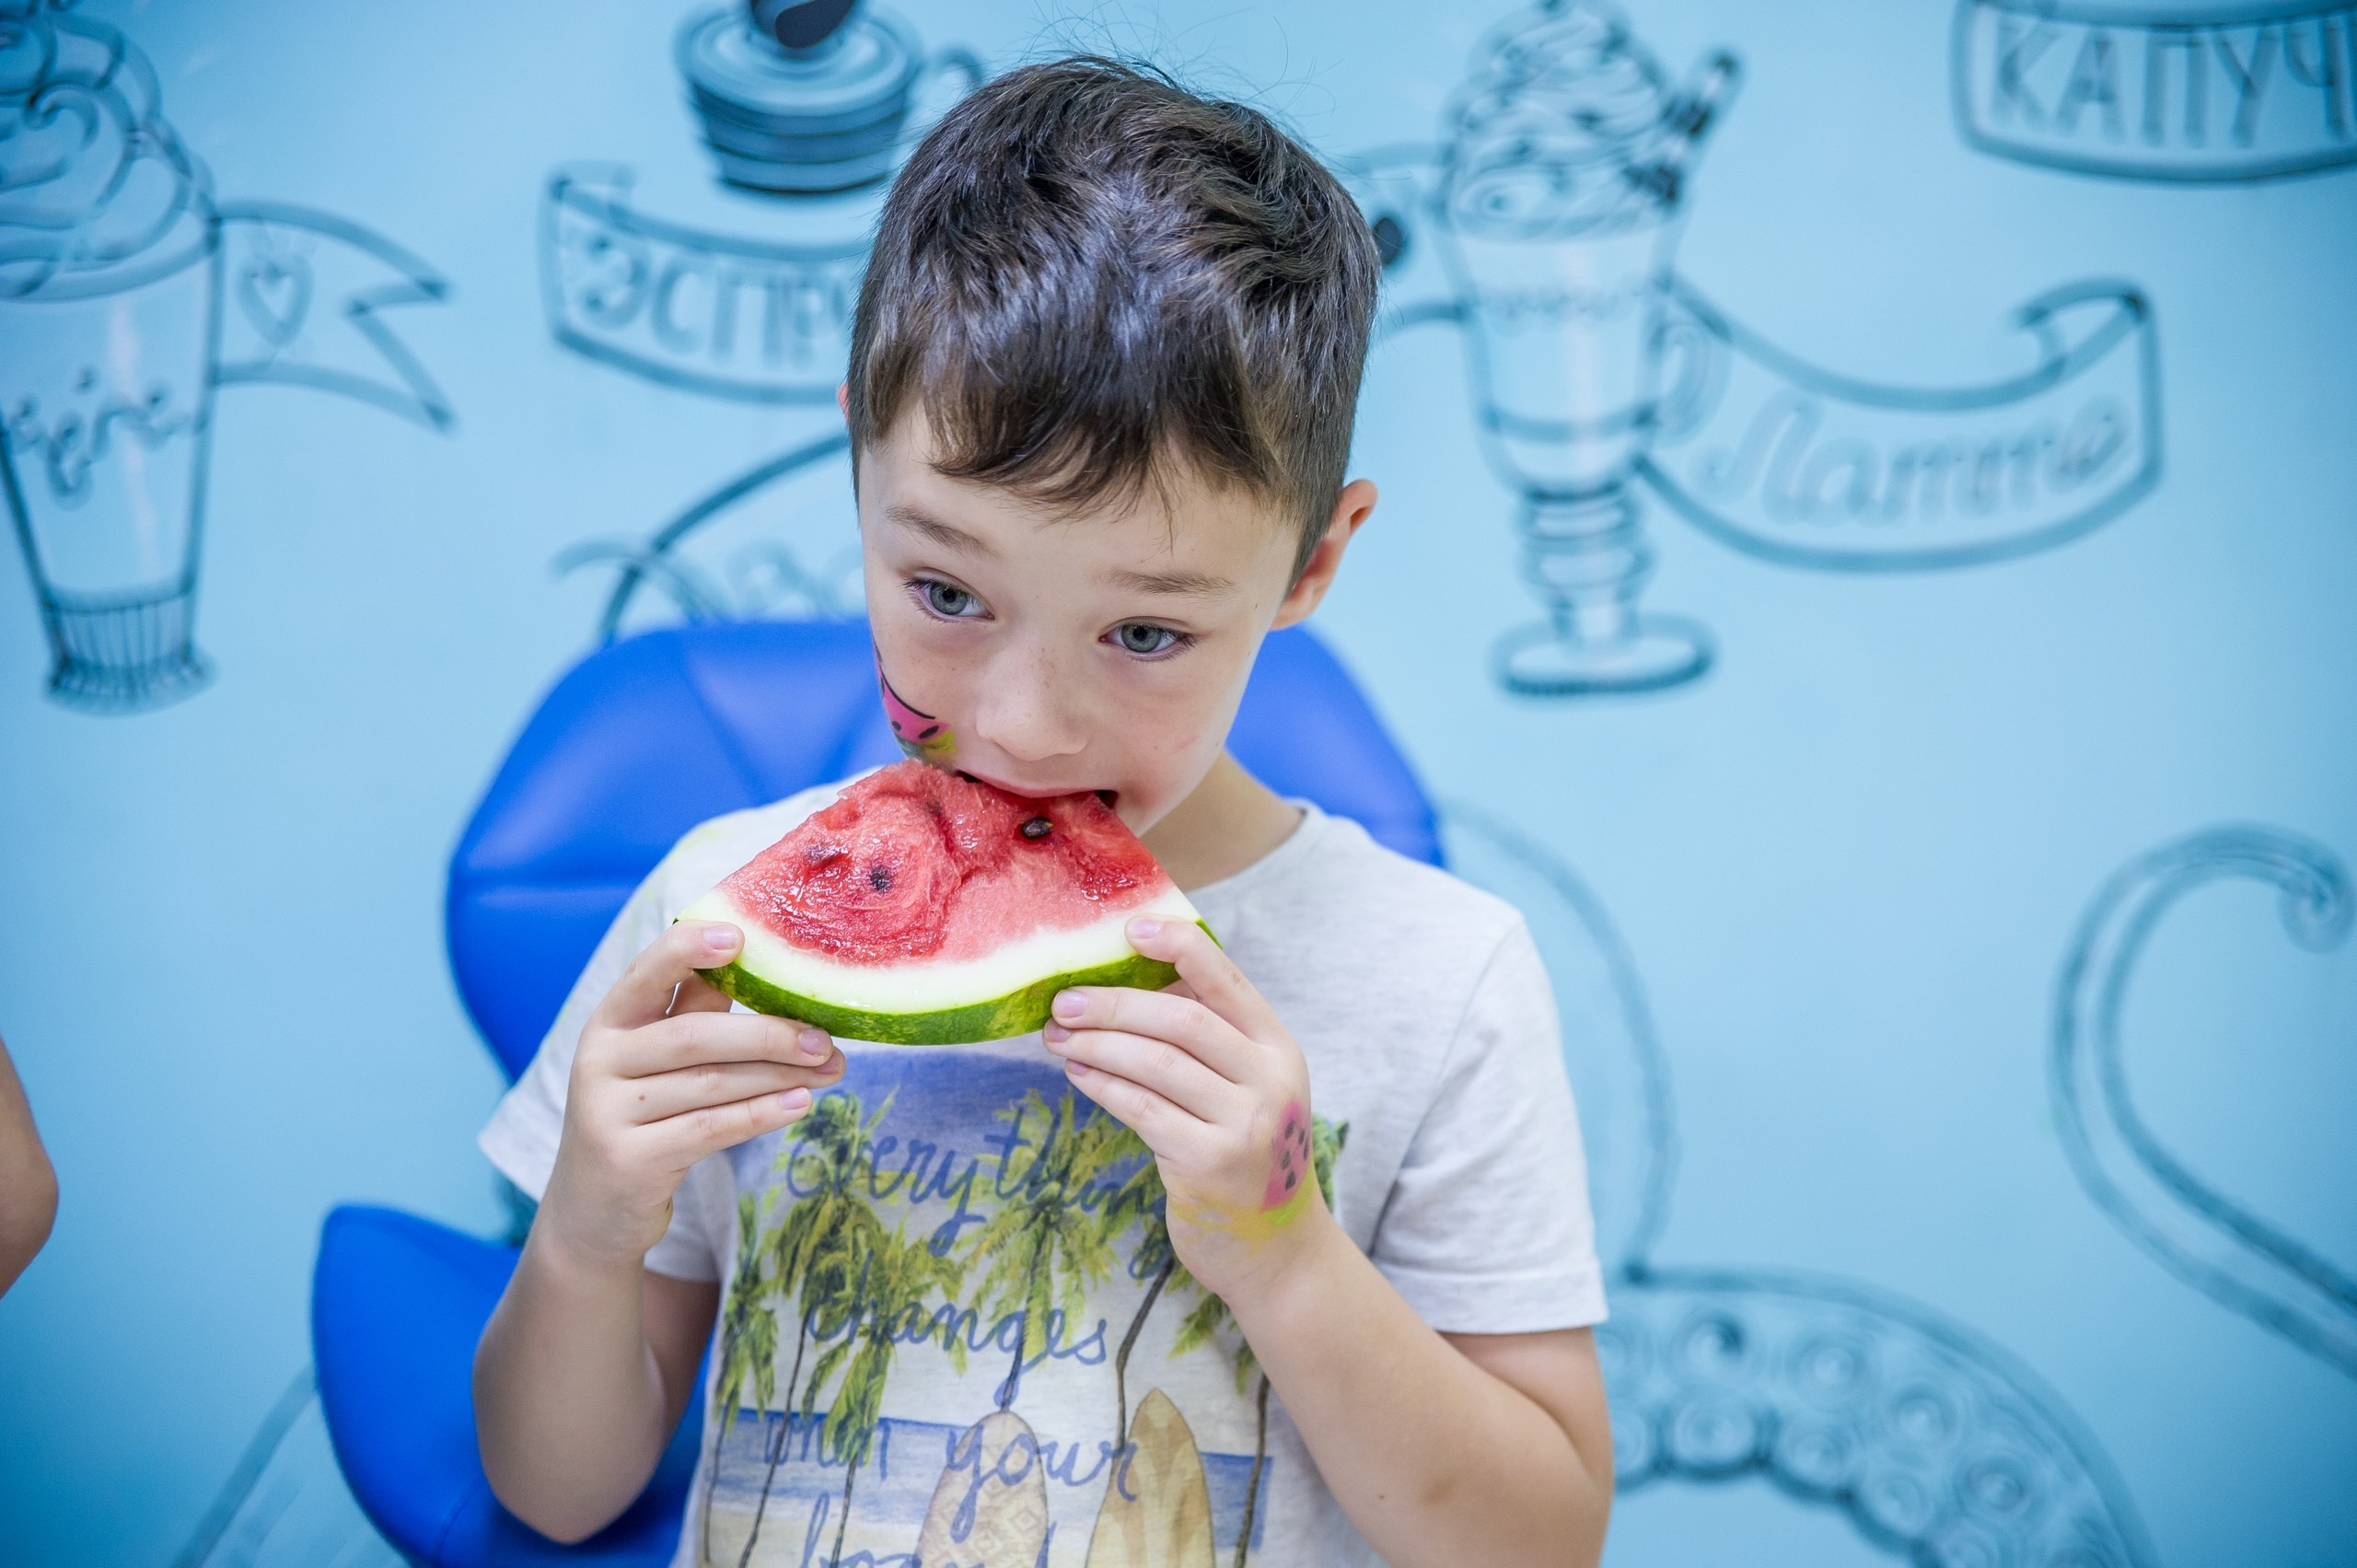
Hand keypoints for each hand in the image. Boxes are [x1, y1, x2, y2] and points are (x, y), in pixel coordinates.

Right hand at [536, 921, 842, 1273]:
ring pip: (711, 1084)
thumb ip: (695, 1017)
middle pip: (695, 1035)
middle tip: (825, 1040)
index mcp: (608, 1021)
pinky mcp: (628, 1160)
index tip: (740, 936)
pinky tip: (799, 1105)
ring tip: (830, 1070)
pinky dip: (760, 1114)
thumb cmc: (641, 1117)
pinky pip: (709, 1129)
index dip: (689, 949)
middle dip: (769, 1035)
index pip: (648, 972)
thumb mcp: (653, 1062)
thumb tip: (771, 974)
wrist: (592, 1208)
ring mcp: (607, 1112)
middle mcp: (599, 1060)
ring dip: (779, 1076)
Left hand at [1043, 916, 1332, 1305]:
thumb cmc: (1248, 1155)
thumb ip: (1209, 1039)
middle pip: (1180, 1018)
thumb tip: (1132, 981)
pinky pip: (1142, 1109)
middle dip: (1113, 1004)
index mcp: (1278, 1047)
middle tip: (1063, 1001)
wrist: (1278, 1250)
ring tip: (1058, 1036)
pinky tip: (1077, 1072)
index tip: (1127, 930)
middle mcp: (1270, 1079)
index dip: (1176, 945)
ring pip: (1155, 1063)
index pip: (1226, 976)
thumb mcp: (1249, 1088)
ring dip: (1097, 1044)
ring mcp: (1245, 1124)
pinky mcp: (1210, 1165)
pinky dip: (1102, 1085)